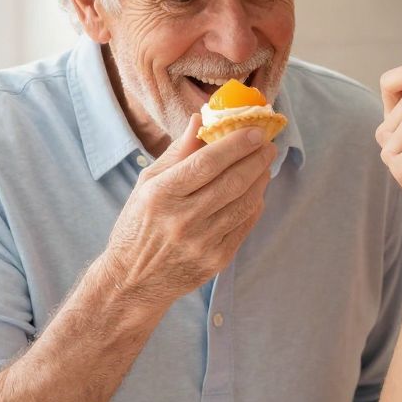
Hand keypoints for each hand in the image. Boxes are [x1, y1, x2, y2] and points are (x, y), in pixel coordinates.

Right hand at [100, 115, 273, 309]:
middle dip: (256, 159)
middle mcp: (183, 219)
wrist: (133, 281)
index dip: (235, 144)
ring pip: (243, 204)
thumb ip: (177, 153)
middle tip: (267, 143)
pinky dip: (254, 205)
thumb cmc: (138, 225)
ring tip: (264, 164)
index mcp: (162, 194)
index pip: (206, 163)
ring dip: (260, 180)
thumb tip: (201, 120)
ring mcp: (202, 242)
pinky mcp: (216, 260)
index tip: (255, 130)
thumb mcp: (147, 184)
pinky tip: (256, 191)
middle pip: (231, 182)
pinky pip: (244, 226)